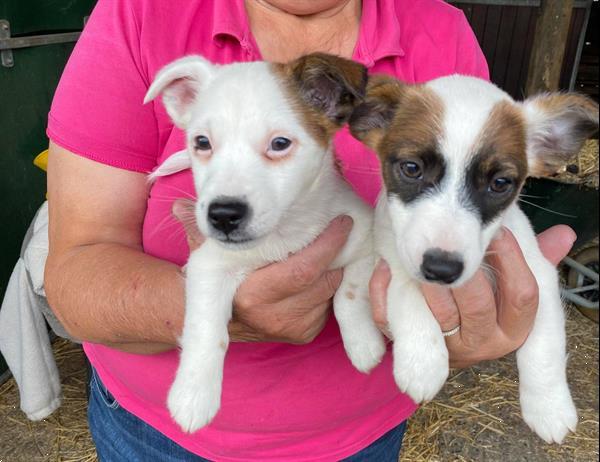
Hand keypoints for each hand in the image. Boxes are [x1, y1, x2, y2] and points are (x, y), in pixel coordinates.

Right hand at [173, 199, 352, 343]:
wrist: (220, 317)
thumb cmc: (218, 278)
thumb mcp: (208, 252)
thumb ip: (199, 229)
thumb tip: (180, 208)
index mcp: (252, 296)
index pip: (302, 271)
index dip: (327, 246)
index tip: (343, 222)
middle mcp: (274, 317)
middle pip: (323, 279)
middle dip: (336, 253)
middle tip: (342, 228)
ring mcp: (292, 328)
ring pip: (330, 290)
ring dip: (335, 267)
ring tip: (332, 245)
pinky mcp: (304, 333)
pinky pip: (329, 303)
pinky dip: (330, 285)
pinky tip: (322, 270)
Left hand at [369, 225, 575, 367]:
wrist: (439, 337)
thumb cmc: (483, 297)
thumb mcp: (509, 281)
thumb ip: (534, 260)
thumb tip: (563, 235)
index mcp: (512, 328)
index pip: (523, 297)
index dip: (513, 261)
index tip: (499, 231)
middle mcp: (482, 343)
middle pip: (479, 306)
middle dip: (468, 273)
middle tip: (459, 244)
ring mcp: (444, 348)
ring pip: (438, 315)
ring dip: (429, 282)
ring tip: (424, 257)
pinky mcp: (408, 345)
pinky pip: (393, 323)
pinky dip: (385, 292)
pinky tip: (386, 267)